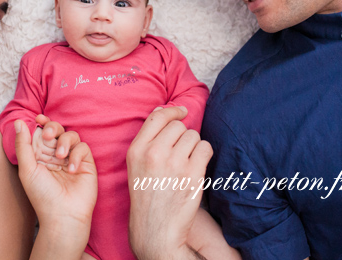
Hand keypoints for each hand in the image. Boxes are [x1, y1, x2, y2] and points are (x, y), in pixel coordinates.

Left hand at [14, 117, 96, 231]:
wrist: (63, 215)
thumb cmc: (42, 196)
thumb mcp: (27, 169)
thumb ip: (23, 145)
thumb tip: (19, 121)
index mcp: (41, 156)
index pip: (42, 133)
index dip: (42, 123)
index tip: (39, 118)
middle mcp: (56, 155)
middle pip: (57, 129)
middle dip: (53, 127)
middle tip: (48, 135)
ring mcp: (72, 158)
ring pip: (71, 135)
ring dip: (64, 141)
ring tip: (60, 156)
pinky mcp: (86, 163)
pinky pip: (83, 147)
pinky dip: (77, 155)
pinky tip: (72, 170)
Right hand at [127, 106, 213, 259]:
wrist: (156, 230)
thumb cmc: (147, 197)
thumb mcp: (136, 165)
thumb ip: (148, 139)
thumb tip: (163, 111)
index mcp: (136, 150)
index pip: (157, 117)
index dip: (172, 111)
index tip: (182, 111)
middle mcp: (154, 153)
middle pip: (178, 126)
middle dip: (183, 136)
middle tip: (180, 153)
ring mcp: (174, 163)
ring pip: (193, 136)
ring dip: (194, 146)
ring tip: (186, 163)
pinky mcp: (193, 174)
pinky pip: (205, 148)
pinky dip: (204, 154)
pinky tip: (197, 166)